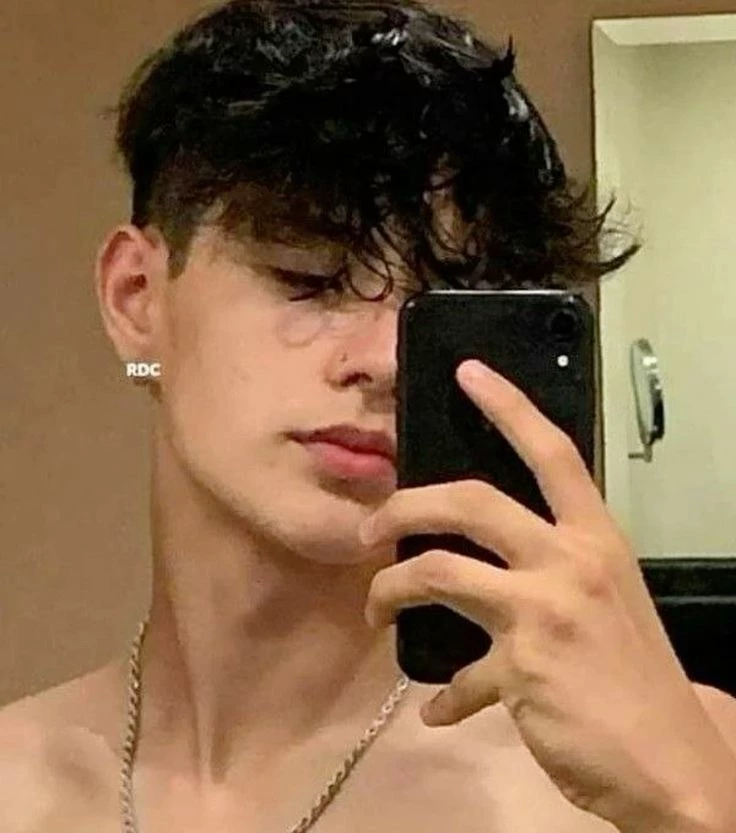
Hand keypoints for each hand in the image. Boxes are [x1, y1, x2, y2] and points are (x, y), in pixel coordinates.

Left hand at [361, 360, 735, 832]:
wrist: (675, 760)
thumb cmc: (639, 674)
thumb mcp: (606, 602)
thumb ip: (552, 574)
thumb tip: (493, 574)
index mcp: (596, 539)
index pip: (552, 453)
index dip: (509, 406)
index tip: (468, 372)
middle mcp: (570, 561)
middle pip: (470, 501)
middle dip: (406, 505)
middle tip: (373, 526)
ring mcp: (543, 610)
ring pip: (436, 570)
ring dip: (389, 588)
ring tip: (376, 606)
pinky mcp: (520, 667)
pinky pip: (460, 676)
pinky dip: (445, 694)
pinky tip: (438, 708)